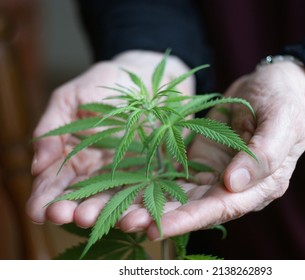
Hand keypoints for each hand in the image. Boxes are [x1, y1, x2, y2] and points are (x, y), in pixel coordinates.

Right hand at [27, 50, 193, 225]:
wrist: (149, 77)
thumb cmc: (106, 83)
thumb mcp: (72, 98)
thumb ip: (52, 128)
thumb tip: (37, 166)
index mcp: (75, 156)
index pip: (56, 182)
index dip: (45, 197)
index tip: (38, 211)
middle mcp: (100, 171)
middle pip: (84, 196)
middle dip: (73, 208)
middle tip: (66, 217)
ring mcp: (128, 173)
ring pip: (113, 199)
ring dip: (103, 212)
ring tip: (92, 219)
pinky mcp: (155, 172)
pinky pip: (147, 191)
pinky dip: (140, 204)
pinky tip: (134, 214)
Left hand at [118, 61, 304, 239]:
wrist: (273, 86)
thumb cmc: (285, 102)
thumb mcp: (282, 121)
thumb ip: (265, 153)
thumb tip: (234, 183)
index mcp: (261, 185)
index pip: (222, 208)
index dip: (190, 219)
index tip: (158, 226)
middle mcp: (236, 187)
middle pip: (196, 209)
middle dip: (161, 217)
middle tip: (125, 223)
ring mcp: (216, 175)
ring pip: (181, 196)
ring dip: (151, 205)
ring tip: (119, 212)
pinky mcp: (201, 162)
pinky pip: (176, 176)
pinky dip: (153, 184)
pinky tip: (129, 189)